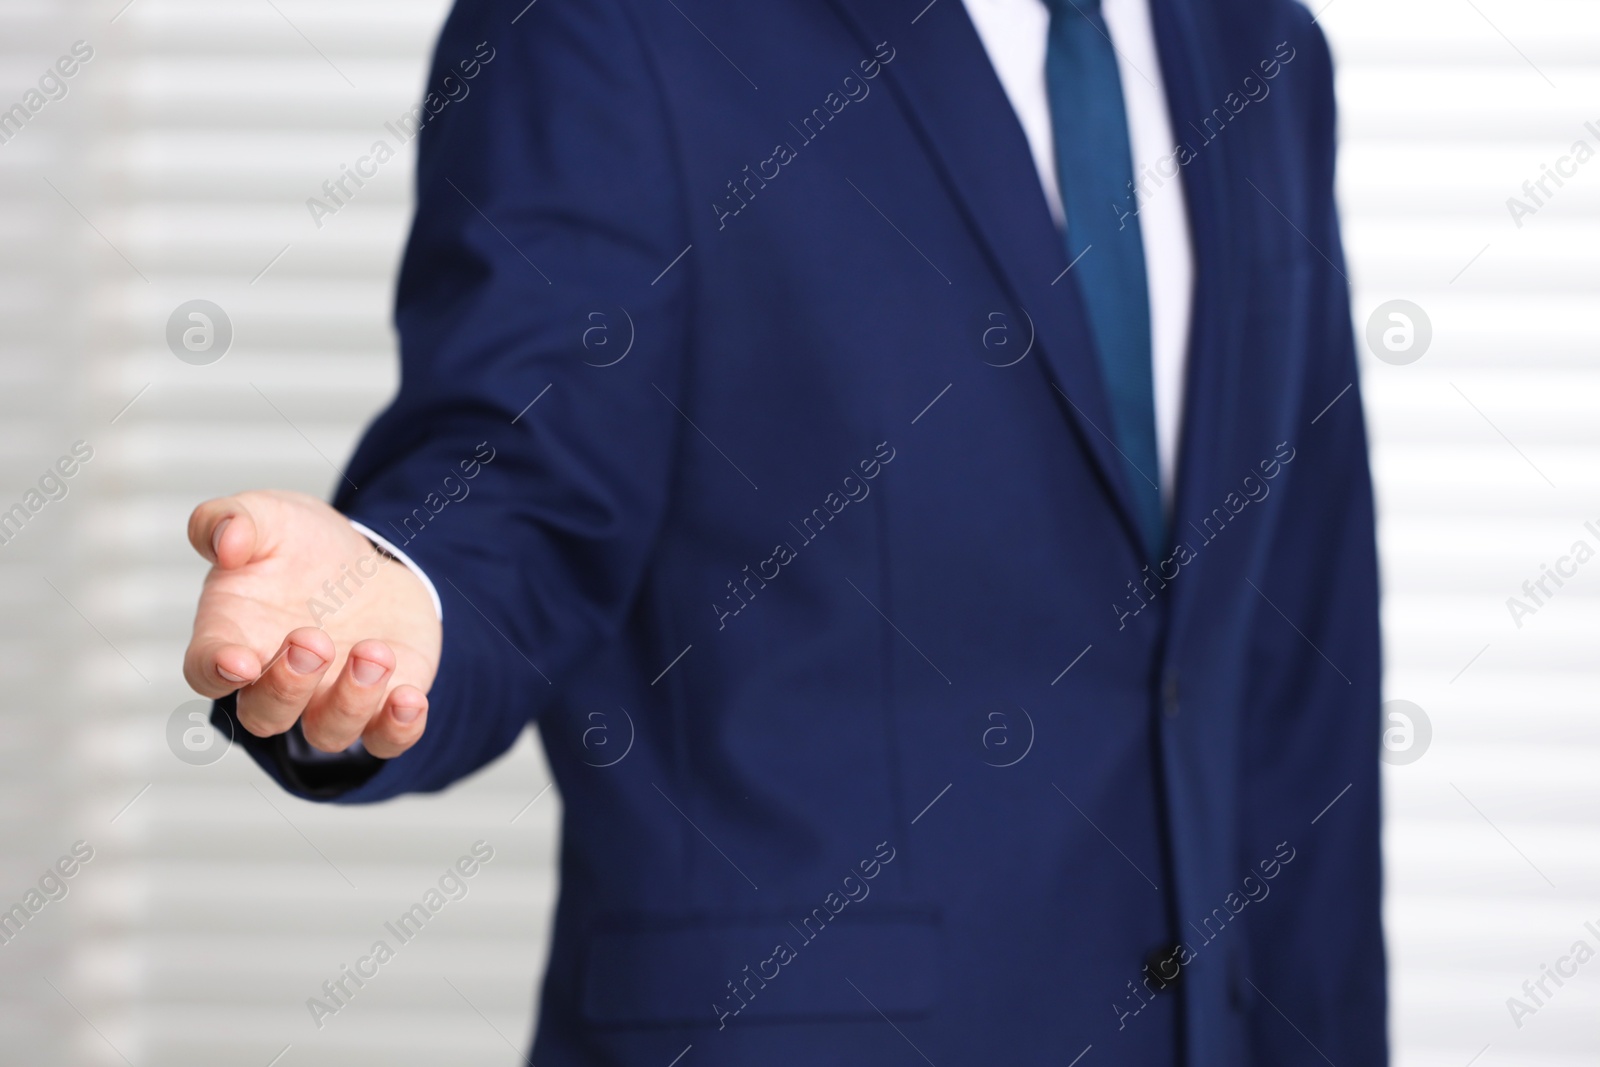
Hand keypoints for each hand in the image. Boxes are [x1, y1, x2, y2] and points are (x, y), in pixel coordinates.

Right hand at [183, 490, 442, 757]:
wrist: (363, 561)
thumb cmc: (298, 545)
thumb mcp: (265, 515)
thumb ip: (231, 520)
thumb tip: (226, 544)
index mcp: (232, 636)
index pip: (206, 671)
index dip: (216, 671)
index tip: (237, 660)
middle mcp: (277, 680)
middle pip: (266, 714)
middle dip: (289, 685)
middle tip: (313, 638)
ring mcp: (329, 697)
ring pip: (328, 733)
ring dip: (351, 701)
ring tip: (373, 652)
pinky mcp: (381, 702)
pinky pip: (386, 740)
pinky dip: (397, 730)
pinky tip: (409, 699)